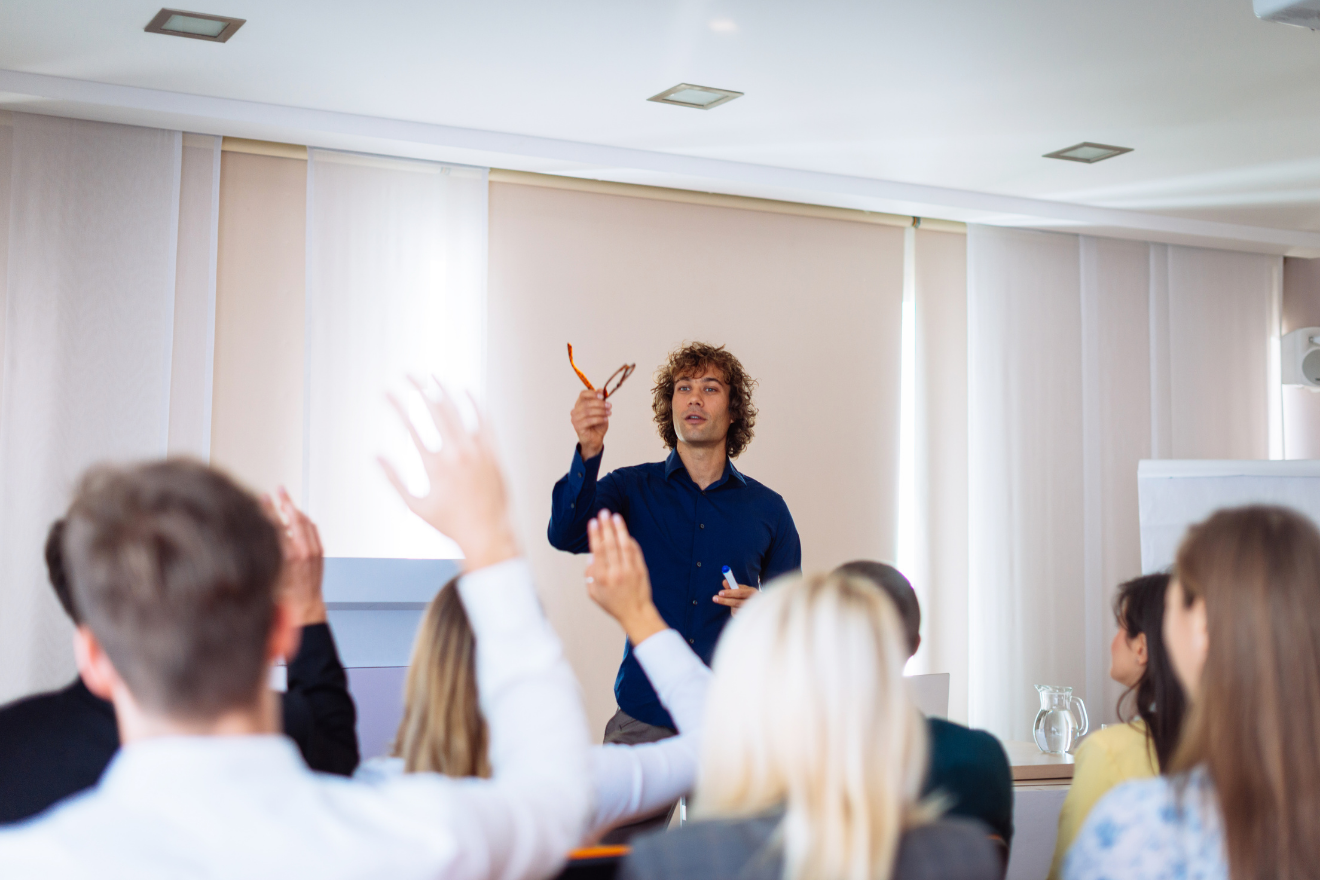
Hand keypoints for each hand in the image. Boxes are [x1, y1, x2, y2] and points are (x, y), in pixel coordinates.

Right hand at [262, 486, 325, 625]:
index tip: (263, 498)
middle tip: (279, 490)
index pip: (277, 524)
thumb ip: (263, 554)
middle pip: (294, 518)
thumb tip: (253, 536)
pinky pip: (313, 529)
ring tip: (286, 499)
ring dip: (295, 509)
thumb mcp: (267, 575)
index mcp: (288, 556)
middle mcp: (303, 551)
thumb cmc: (284, 597)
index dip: (269, 509)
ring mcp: (314, 551)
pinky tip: (298, 516)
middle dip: (285, 502)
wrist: (305, 607)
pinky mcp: (319, 552)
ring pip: (305, 522)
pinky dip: (305, 520)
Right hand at [380, 378, 518, 571]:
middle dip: (417, 388)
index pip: (410, 425)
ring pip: (460, 410)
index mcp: (435, 466)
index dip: (396, 404)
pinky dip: (474, 403)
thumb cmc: (450, 524)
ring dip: (444, 390)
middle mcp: (457, 454)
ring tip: (432, 376)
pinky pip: (484, 421)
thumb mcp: (415, 506)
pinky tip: (464, 390)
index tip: (386, 391)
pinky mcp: (493, 452)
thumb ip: (394, 480)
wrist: (488, 533)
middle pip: (435, 409)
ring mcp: (478, 451)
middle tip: (406, 374)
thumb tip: (375, 456)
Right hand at [571, 388, 610, 459]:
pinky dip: (599, 419)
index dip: (593, 393)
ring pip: (588, 412)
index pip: (583, 394)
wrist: (595, 439)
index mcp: (579, 404)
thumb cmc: (597, 424)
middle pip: (586, 403)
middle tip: (609, 405)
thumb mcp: (600, 410)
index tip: (602, 395)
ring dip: (600, 411)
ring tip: (609, 413)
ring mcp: (575, 419)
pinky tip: (605, 419)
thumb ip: (600, 400)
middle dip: (600, 404)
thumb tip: (601, 390)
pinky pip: (589, 420)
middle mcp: (575, 411)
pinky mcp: (577, 427)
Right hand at [585, 511, 665, 644]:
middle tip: (603, 513)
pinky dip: (630, 541)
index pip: (598, 552)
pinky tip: (625, 532)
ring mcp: (629, 570)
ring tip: (615, 517)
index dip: (595, 535)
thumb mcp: (594, 594)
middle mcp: (615, 572)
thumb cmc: (613, 604)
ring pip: (624, 545)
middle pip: (610, 545)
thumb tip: (591, 557)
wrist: (635, 613)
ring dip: (619, 529)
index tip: (593, 523)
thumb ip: (589, 575)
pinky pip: (635, 551)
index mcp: (602, 578)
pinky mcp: (640, 569)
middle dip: (606, 527)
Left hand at [713, 585, 757, 615]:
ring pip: (735, 609)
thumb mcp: (742, 588)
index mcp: (752, 592)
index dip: (729, 593)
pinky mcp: (748, 618)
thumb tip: (724, 581)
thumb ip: (732, 586)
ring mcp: (752, 611)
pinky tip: (736, 608)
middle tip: (714, 598)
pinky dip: (733, 610)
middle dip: (724, 600)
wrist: (759, 607)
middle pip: (737, 602)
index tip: (719, 592)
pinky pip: (735, 614)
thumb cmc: (747, 595)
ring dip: (730, 605)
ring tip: (730, 601)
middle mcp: (754, 602)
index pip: (740, 592)